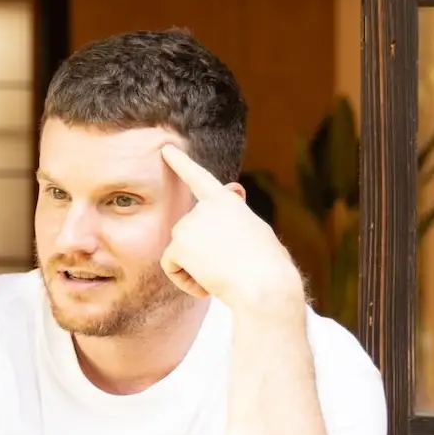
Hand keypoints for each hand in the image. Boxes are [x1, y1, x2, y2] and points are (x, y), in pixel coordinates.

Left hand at [157, 145, 304, 315]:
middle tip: (229, 267)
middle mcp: (204, 207)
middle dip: (201, 254)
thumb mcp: (254, 229)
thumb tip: (232, 189)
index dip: (181, 163)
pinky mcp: (179, 244)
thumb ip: (235, 212)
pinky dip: (185, 281)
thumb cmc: (268, 264)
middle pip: (189, 235)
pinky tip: (207, 285)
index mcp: (227, 202)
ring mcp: (189, 224)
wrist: (264, 285)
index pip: (200, 178)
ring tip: (223, 275)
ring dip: (195, 270)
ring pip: (181, 253)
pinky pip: (171, 268)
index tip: (165, 149)